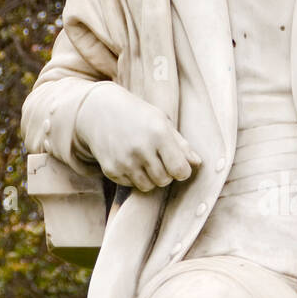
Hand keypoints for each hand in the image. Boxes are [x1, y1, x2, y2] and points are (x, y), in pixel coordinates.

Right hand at [75, 82, 201, 191]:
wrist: (99, 111)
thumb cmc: (137, 115)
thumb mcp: (161, 122)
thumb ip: (181, 144)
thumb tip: (198, 163)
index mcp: (158, 134)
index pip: (180, 170)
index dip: (182, 170)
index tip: (178, 164)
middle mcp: (141, 149)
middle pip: (164, 180)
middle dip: (165, 173)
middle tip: (158, 159)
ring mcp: (124, 161)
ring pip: (148, 186)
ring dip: (150, 177)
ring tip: (144, 160)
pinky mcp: (110, 170)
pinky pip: (131, 185)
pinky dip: (133, 177)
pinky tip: (129, 160)